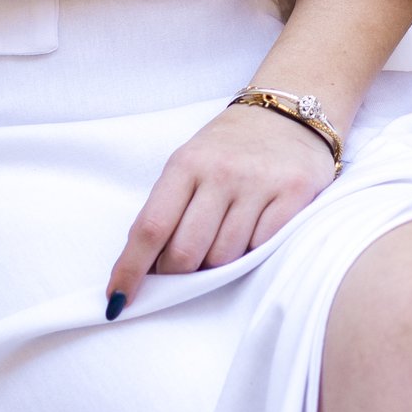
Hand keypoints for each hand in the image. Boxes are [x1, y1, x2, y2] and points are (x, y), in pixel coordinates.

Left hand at [105, 102, 335, 299]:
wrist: (289, 111)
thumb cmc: (230, 145)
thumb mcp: (191, 162)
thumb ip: (170, 208)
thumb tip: (149, 267)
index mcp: (186, 164)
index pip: (150, 228)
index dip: (131, 269)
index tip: (118, 299)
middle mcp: (221, 172)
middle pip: (186, 252)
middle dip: (178, 274)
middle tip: (183, 270)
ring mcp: (259, 183)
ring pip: (224, 257)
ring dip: (218, 263)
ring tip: (224, 239)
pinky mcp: (294, 193)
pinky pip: (263, 247)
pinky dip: (253, 250)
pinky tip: (254, 230)